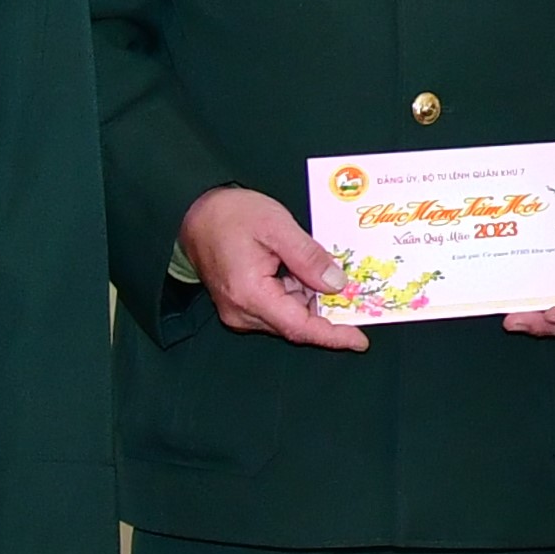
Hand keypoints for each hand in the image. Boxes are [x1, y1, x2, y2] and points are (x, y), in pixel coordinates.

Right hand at [186, 185, 370, 352]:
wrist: (194, 212)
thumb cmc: (230, 215)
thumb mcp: (277, 226)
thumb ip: (308, 257)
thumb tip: (337, 284)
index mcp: (250, 295)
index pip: (299, 327)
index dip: (333, 335)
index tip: (360, 341)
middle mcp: (242, 312)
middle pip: (296, 323)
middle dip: (328, 310)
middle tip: (356, 293)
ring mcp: (239, 310)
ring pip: (289, 315)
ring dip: (311, 298)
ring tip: (327, 269)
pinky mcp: (241, 304)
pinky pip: (277, 307)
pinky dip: (297, 293)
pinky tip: (306, 271)